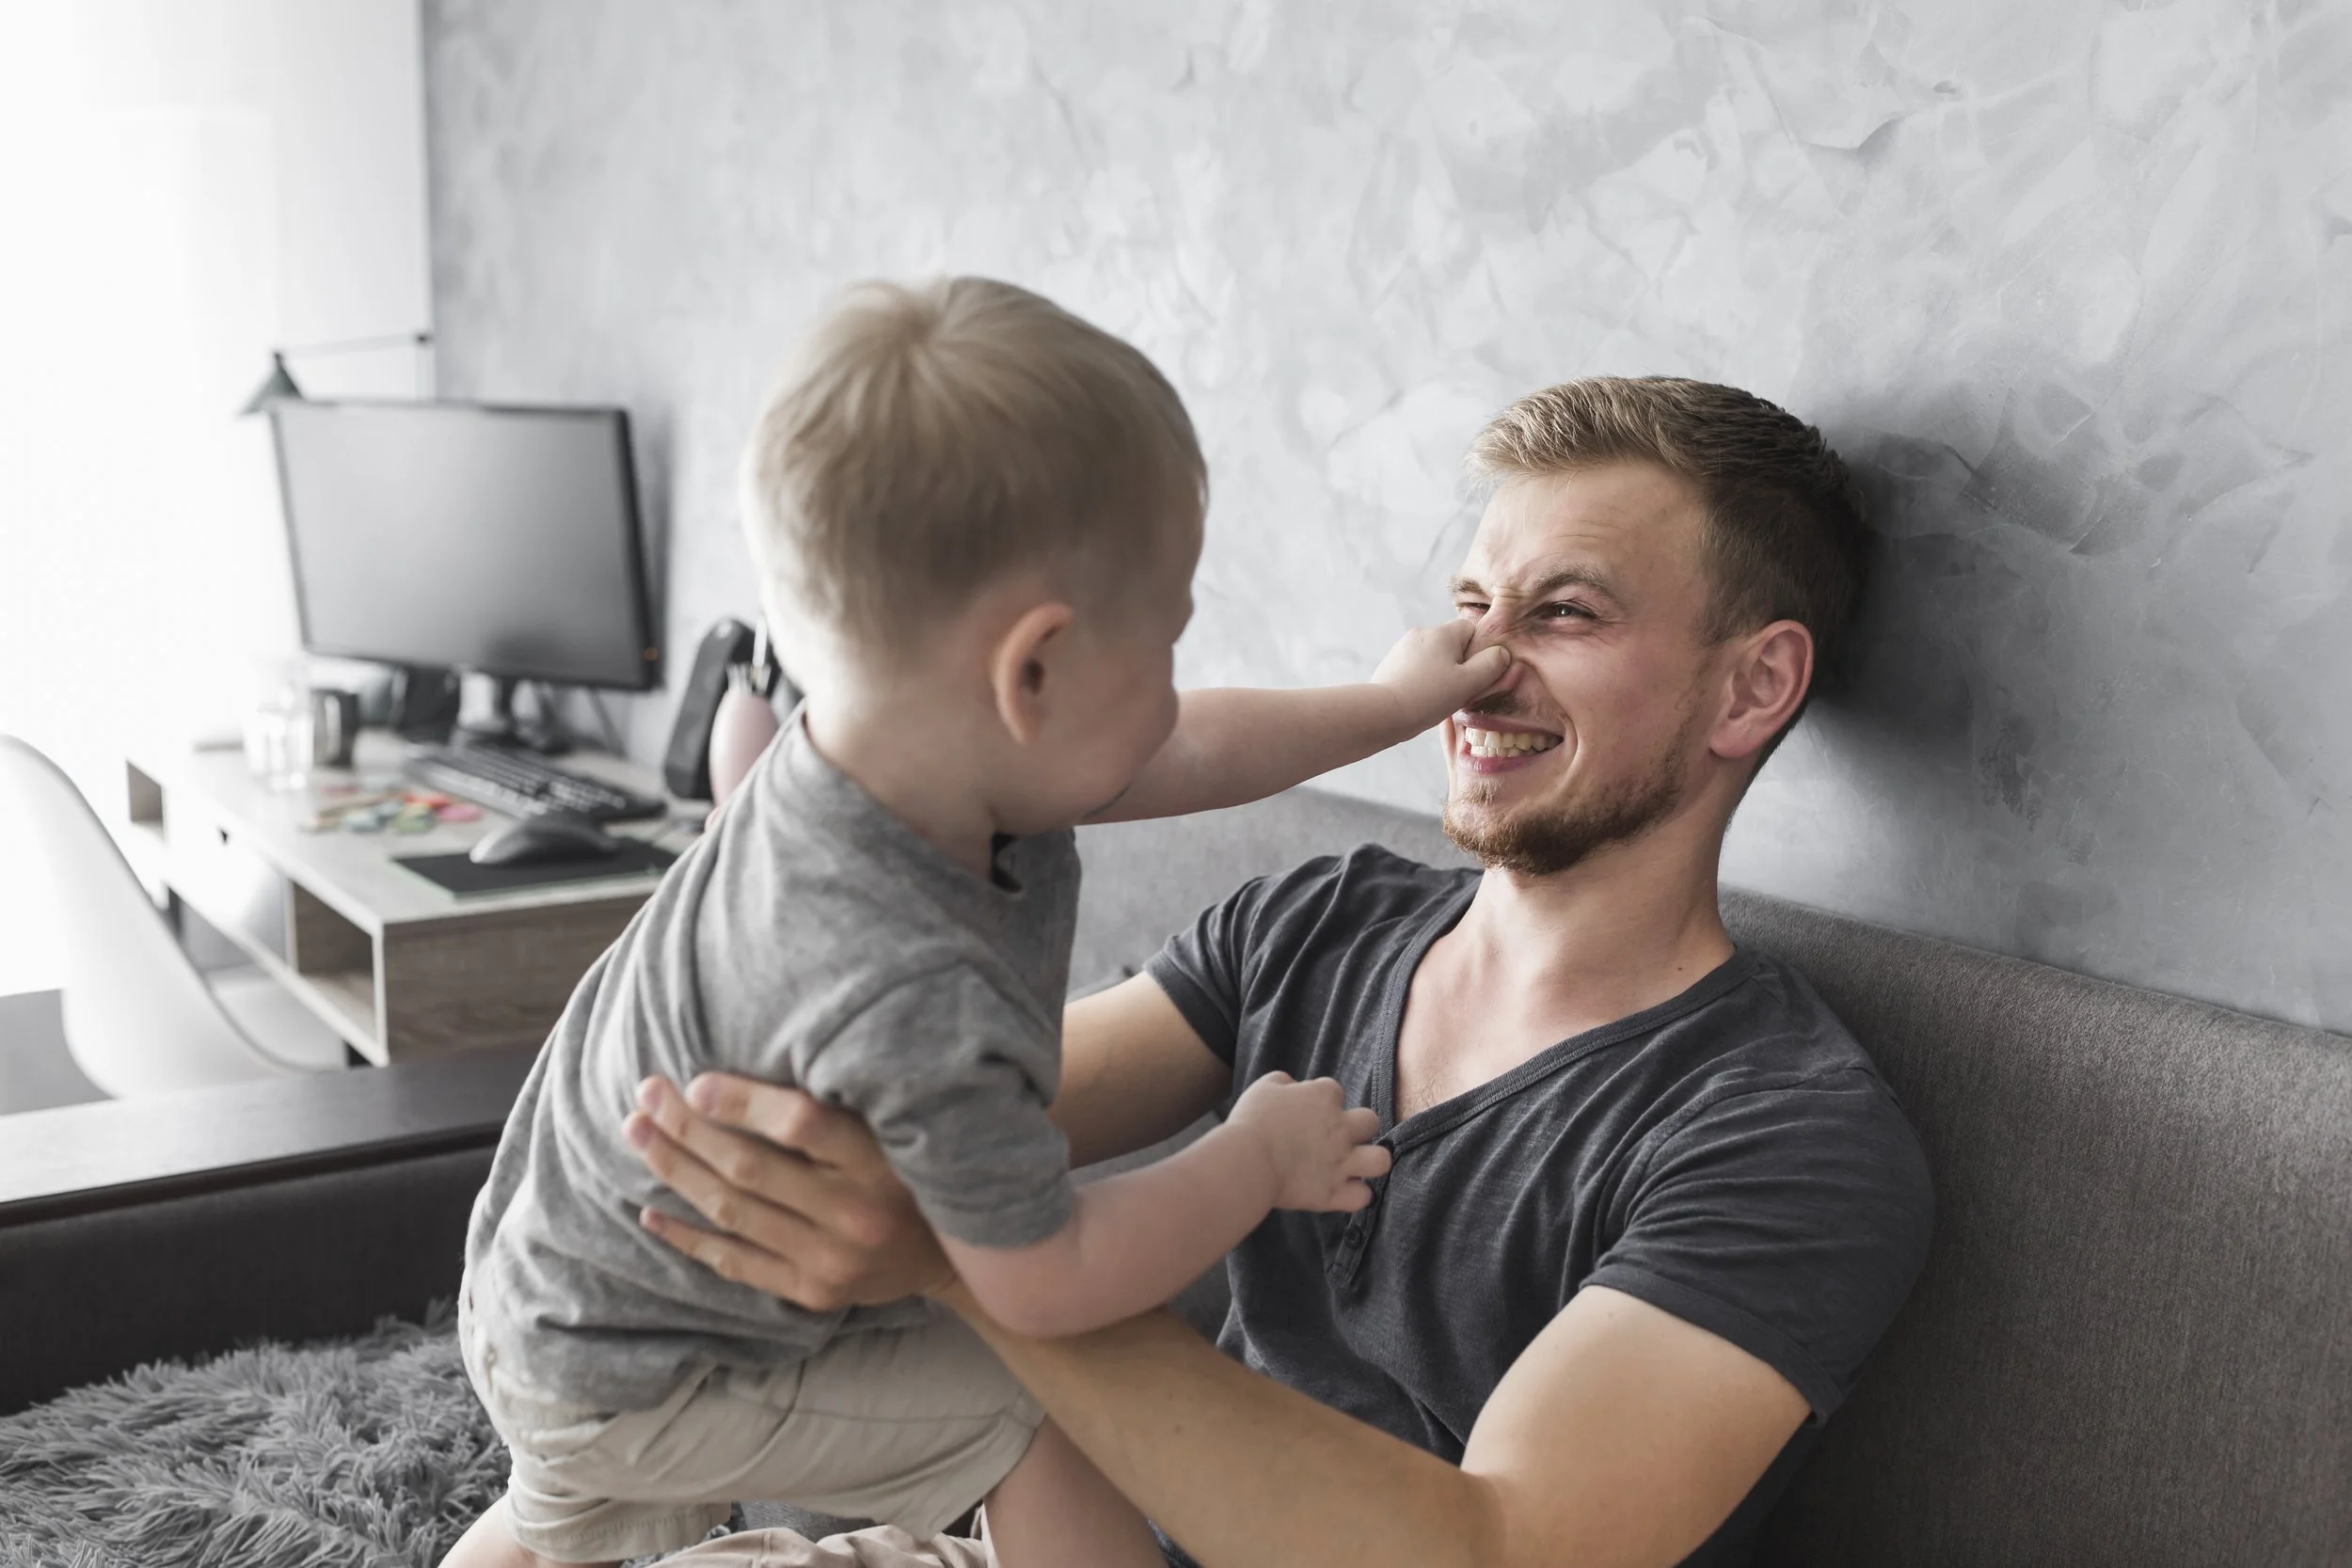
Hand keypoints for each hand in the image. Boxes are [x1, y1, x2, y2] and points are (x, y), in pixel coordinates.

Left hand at [623, 1073, 953, 1309]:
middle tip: (644, 1096)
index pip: (801, 1124)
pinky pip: (735, 1262)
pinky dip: (688, 1236)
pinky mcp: (812, 1291)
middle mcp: (855, 1213)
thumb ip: (837, 1105)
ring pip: (733, 1212)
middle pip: (749, 1167)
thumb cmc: (913, 1170)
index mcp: (879, 1161)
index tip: (693, 1081)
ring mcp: (830, 1259)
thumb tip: (748, 1068)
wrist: (956, 1257)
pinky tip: (651, 1210)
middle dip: (686, 1129)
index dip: (742, 1102)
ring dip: (676, 1171)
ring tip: (639, 1135)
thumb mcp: (895, 1129)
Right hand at [1224, 1072, 1390, 1212]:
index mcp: (1324, 1097)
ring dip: (1370, 1162)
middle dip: (1358, 1128)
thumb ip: (1285, 1081)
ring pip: (1380, 1160)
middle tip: (1336, 1138)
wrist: (1247, 1160)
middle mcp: (1341, 1128)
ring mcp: (1341, 1161)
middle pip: (1370, 1121)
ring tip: (1355, 1166)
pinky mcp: (1333, 1192)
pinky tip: (1342, 1192)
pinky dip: (1355, 1196)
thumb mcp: (1264, 1087)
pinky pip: (1362, 1197)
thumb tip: (1294, 1085)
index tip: (1304, 1114)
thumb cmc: (1251, 1121)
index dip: (1320, 1103)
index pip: (1334, 1092)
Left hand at [1371, 622, 1510, 731]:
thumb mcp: (1469, 683)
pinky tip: (1420, 697)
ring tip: (1436, 696)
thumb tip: (1501, 653)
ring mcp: (1403, 647)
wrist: (1382, 712)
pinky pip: (1416, 666)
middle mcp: (1421, 633)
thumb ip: (1491, 665)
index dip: (1477, 651)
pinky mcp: (1391, 663)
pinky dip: (1422, 679)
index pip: (1470, 629)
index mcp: (1442, 632)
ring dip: (1439, 672)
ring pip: (1433, 656)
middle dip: (1458, 664)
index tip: (1473, 675)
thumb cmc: (1428, 697)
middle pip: (1451, 643)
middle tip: (1457, 689)